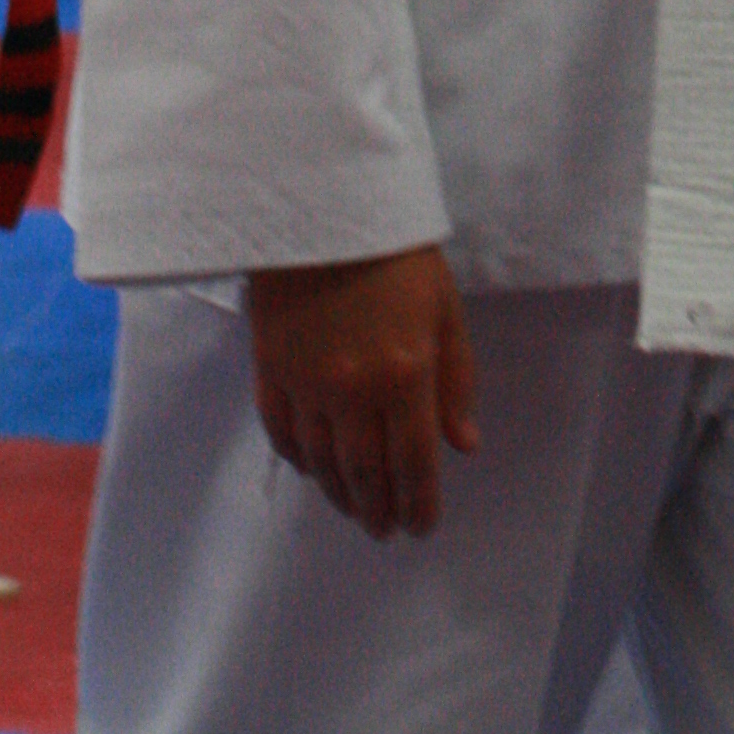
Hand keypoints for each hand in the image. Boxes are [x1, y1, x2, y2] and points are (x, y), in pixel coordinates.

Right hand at [246, 245, 478, 540]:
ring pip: (323, 463)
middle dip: (380, 510)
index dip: (419, 504)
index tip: (422, 528)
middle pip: (365, 473)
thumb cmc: (396, 251)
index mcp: (405, 375)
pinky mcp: (270, 368)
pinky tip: (312, 470)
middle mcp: (354, 390)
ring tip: (355, 510)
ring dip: (340, 495)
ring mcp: (306, 383)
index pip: (414, 463)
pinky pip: (282, 433)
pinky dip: (299, 461)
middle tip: (386, 531)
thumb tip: (463, 446)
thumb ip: (456, 380)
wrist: (324, 202)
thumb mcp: (444, 308)